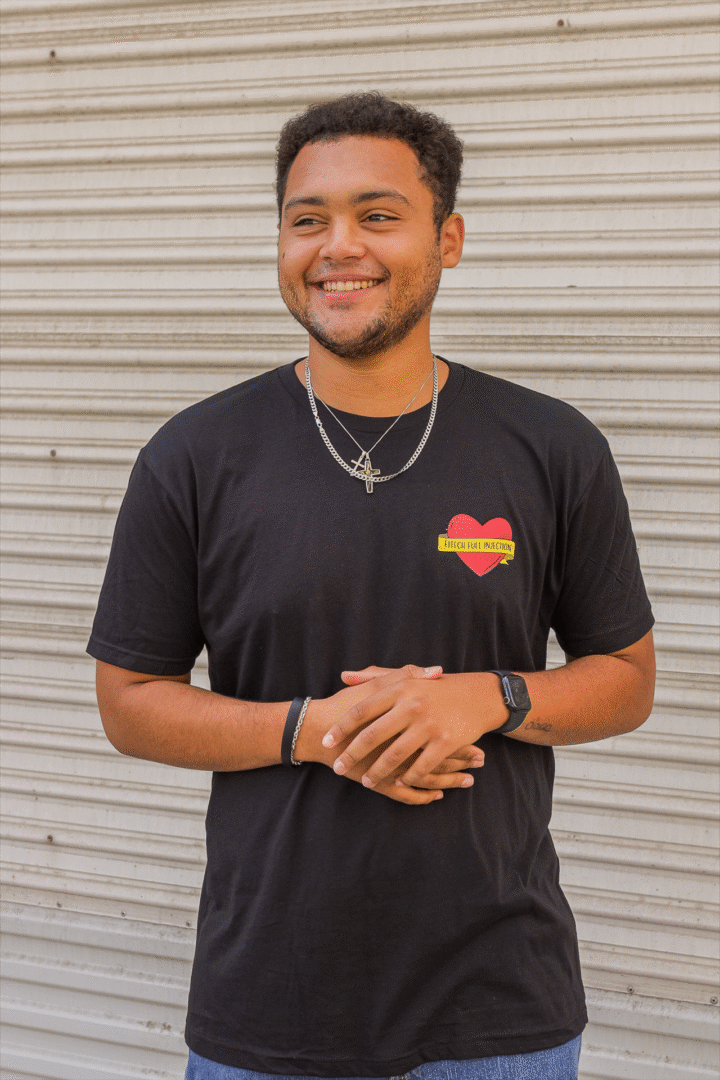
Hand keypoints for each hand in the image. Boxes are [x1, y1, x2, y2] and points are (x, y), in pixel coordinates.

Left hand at [321, 665, 505, 790]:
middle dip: (352, 755)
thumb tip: (343, 677)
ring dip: (377, 772)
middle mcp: (412, 705)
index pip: (362, 710)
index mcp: (399, 689)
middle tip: (338, 768)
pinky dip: (407, 777)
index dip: (342, 728)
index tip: (326, 742)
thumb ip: (373, 676)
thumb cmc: (434, 688)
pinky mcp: (446, 742)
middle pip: (372, 735)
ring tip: (365, 781)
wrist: (476, 697)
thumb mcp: (405, 677)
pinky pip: (421, 766)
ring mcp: (429, 724)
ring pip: (394, 755)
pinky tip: (398, 782)